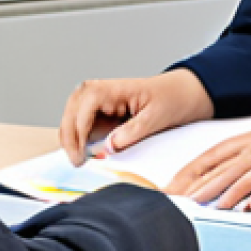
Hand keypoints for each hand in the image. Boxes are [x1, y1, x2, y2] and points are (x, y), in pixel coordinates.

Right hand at [59, 69, 213, 166]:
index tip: (81, 156)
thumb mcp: (156, 117)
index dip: (78, 131)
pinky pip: (82, 121)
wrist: (182, 93)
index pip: (85, 106)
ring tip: (76, 159)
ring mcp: (100, 100)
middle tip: (75, 162)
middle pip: (72, 109)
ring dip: (70, 136)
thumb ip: (132, 132)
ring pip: (72, 114)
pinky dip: (78, 136)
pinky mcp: (103, 111)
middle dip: (68, 135)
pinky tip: (82, 152)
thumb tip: (108, 147)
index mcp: (113, 88)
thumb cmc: (171, 99)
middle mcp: (101, 90)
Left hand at [166, 106, 250, 209]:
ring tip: (206, 205)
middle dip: (201, 180)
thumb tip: (240, 151)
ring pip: (249, 175)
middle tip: (180, 196)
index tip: (178, 180)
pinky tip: (245, 207)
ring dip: (225, 191)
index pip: (221, 148)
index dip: (197, 165)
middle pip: (229, 162)